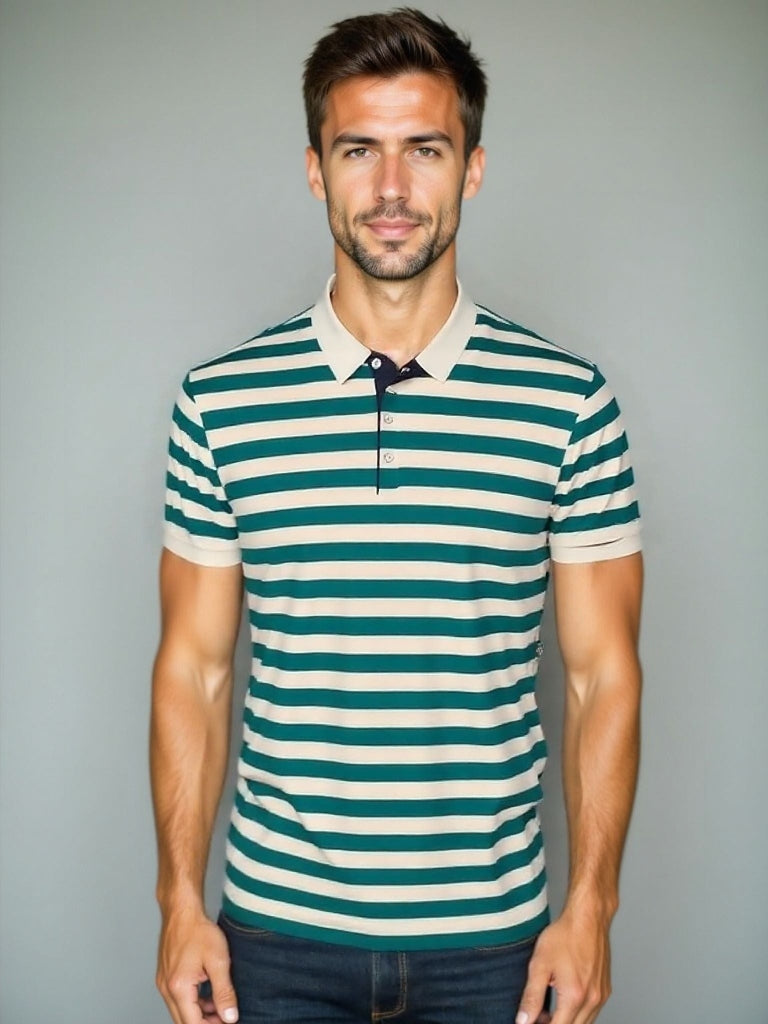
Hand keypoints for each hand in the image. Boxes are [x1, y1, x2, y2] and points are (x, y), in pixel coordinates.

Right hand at [156, 907, 238, 1023]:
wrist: (182, 910)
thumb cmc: (198, 930)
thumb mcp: (218, 961)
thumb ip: (224, 992)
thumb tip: (230, 1017)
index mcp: (179, 988)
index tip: (227, 1023)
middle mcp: (167, 989)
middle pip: (184, 1021)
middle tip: (225, 1018)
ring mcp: (164, 983)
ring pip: (180, 1011)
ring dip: (199, 1014)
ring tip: (220, 1009)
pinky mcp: (166, 976)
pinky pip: (178, 998)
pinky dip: (193, 1003)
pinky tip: (208, 996)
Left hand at [516, 909, 610, 1023]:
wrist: (588, 917)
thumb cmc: (565, 935)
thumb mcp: (540, 964)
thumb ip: (531, 996)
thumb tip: (524, 1021)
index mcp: (574, 996)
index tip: (531, 1023)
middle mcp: (592, 1000)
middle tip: (536, 1018)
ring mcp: (601, 996)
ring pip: (583, 1023)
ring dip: (566, 1021)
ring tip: (546, 1012)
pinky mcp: (605, 990)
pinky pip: (591, 1012)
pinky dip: (577, 1013)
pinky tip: (563, 1000)